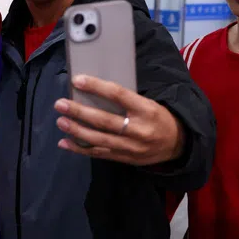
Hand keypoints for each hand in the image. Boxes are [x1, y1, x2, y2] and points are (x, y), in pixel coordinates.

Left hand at [54, 75, 184, 165]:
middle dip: (80, 112)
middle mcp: (138, 129)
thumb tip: (94, 90)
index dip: (96, 87)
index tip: (77, 80)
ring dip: (77, 131)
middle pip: (104, 120)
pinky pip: (99, 154)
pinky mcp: (125, 158)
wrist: (177, 145)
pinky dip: (80, 149)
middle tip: (60, 104)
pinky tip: (64, 142)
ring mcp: (131, 147)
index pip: (118, 95)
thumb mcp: (149, 104)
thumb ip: (127, 100)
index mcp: (146, 109)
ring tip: (61, 121)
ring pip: (99, 139)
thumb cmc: (159, 118)